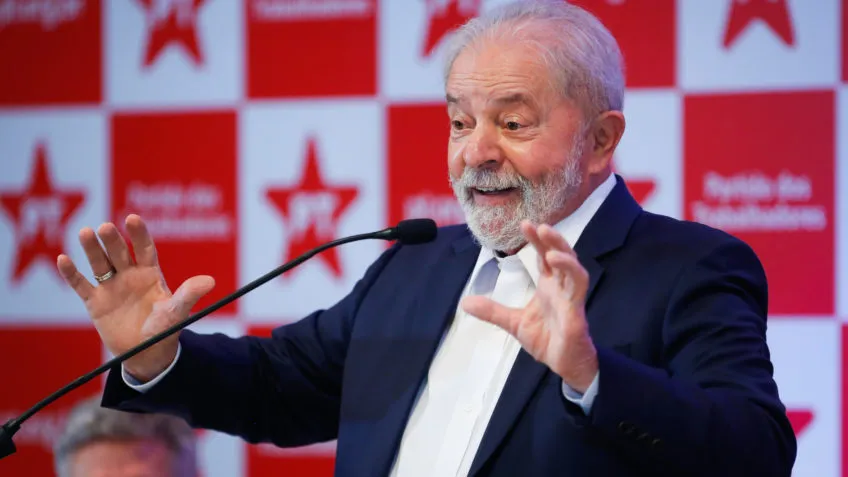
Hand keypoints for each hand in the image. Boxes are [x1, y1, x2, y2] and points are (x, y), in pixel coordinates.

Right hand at [56, 214, 214, 381]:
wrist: (147, 354)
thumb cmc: (165, 330)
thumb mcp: (177, 312)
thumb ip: (189, 295)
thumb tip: (210, 281)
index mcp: (150, 273)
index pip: (144, 248)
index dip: (139, 234)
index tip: (133, 219)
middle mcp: (129, 275)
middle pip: (119, 253)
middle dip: (113, 240)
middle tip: (106, 228)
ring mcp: (111, 287)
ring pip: (100, 263)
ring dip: (92, 249)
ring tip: (86, 233)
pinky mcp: (95, 301)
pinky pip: (81, 284)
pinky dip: (71, 273)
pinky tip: (63, 259)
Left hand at [462, 221, 597, 392]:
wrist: (564, 364)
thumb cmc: (546, 339)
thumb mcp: (513, 323)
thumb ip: (492, 311)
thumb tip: (465, 302)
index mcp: (549, 286)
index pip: (544, 257)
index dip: (537, 240)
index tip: (525, 224)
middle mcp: (561, 287)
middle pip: (561, 255)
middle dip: (551, 238)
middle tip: (536, 224)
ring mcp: (571, 298)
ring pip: (573, 267)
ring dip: (562, 250)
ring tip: (547, 235)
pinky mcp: (576, 311)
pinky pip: (578, 287)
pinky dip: (570, 272)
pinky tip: (556, 261)